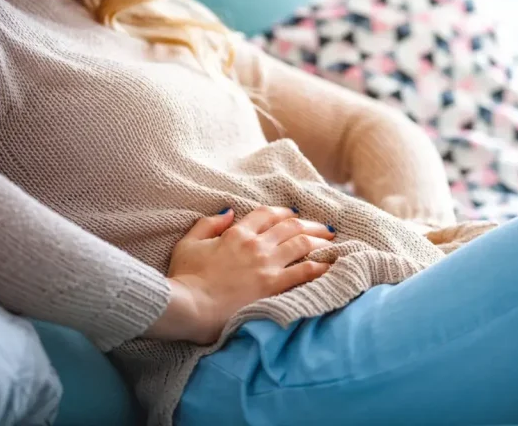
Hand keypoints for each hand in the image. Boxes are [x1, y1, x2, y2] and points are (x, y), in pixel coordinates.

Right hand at [146, 207, 333, 344]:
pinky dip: (320, 266)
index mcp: (236, 233)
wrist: (189, 306)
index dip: (284, 212)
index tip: (294, 215)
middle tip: (324, 228)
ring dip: (320, 240)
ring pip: (302, 244)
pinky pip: (304, 272)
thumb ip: (208, 224)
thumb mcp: (189, 243)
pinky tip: (331, 266)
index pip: (267, 214)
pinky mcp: (273, 286)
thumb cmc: (185, 278)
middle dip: (311, 224)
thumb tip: (228, 212)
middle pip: (291, 226)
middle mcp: (256, 245)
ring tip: (332, 242)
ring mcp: (267, 265)